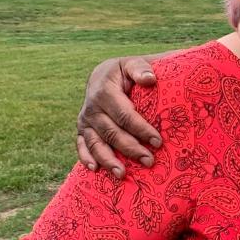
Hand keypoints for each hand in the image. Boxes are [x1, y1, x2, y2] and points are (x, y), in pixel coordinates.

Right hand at [76, 56, 160, 177]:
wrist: (104, 75)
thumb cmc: (126, 72)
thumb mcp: (133, 64)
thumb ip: (141, 69)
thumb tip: (150, 79)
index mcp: (104, 91)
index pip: (124, 114)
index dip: (141, 129)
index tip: (158, 141)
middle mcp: (91, 108)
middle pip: (112, 132)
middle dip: (131, 148)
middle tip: (149, 161)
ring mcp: (85, 120)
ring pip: (95, 143)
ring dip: (108, 160)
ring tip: (122, 174)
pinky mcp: (82, 129)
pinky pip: (81, 146)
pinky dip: (85, 158)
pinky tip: (95, 170)